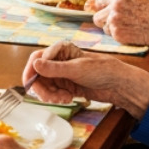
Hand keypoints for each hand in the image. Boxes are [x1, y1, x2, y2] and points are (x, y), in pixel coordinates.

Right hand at [21, 41, 148, 118]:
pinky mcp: (65, 85)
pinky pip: (52, 92)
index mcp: (60, 50)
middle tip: (51, 98)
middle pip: (38, 74)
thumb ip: (54, 68)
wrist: (118, 85)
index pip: (36, 59)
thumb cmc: (102, 70)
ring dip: (50, 95)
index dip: (31, 72)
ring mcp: (61, 73)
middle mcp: (58, 60)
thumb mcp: (76, 69)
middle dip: (42, 88)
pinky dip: (56, 97)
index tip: (30, 84)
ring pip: (44, 85)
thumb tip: (35, 64)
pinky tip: (67, 99)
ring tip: (64, 99)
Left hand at [90, 0, 148, 50]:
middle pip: (96, 17)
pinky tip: (130, 32)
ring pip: (103, 27)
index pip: (99, 1)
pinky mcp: (117, 33)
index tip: (97, 11)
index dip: (98, 8)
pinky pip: (111, 35)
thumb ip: (117, 1)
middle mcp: (114, 6)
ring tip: (126, 26)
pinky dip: (118, 35)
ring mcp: (114, 20)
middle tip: (114, 22)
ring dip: (111, 28)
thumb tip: (91, 4)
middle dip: (103, 20)